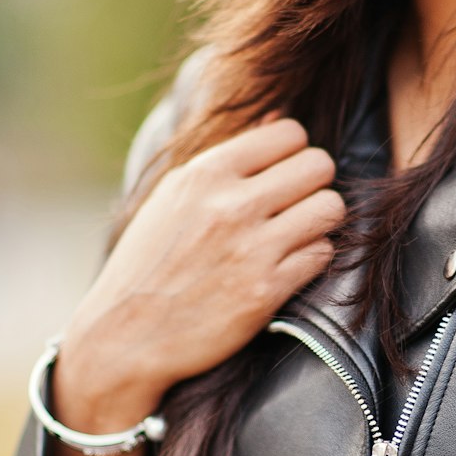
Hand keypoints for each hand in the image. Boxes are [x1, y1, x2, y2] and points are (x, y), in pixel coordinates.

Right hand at [55, 117, 345, 428]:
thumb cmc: (148, 263)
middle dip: (314, 183)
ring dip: (320, 220)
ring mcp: (251, 249)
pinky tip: (288, 265)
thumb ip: (226, 159)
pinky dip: (312, 258)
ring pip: (330, 208)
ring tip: (298, 233)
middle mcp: (230, 205)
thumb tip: (280, 118)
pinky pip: (322, 254)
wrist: (125, 336)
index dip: (294, 152)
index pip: (289, 133)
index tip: (283, 174)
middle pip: (319, 165)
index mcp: (205, 175)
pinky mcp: (266, 291)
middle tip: (297, 204)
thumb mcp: (173, 197)